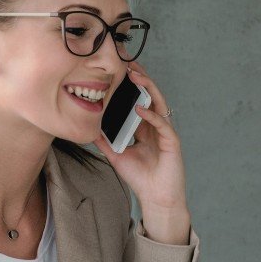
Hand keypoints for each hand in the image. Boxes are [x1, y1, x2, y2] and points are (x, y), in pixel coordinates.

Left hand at [93, 61, 186, 211]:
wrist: (157, 199)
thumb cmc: (140, 178)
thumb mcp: (116, 155)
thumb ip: (105, 140)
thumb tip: (89, 127)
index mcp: (145, 127)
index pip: (139, 99)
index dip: (131, 84)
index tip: (119, 69)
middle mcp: (157, 126)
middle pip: (150, 95)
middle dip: (140, 78)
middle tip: (128, 62)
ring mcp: (166, 132)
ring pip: (158, 103)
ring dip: (148, 88)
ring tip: (135, 75)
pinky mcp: (172, 142)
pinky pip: (162, 124)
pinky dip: (151, 115)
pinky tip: (140, 108)